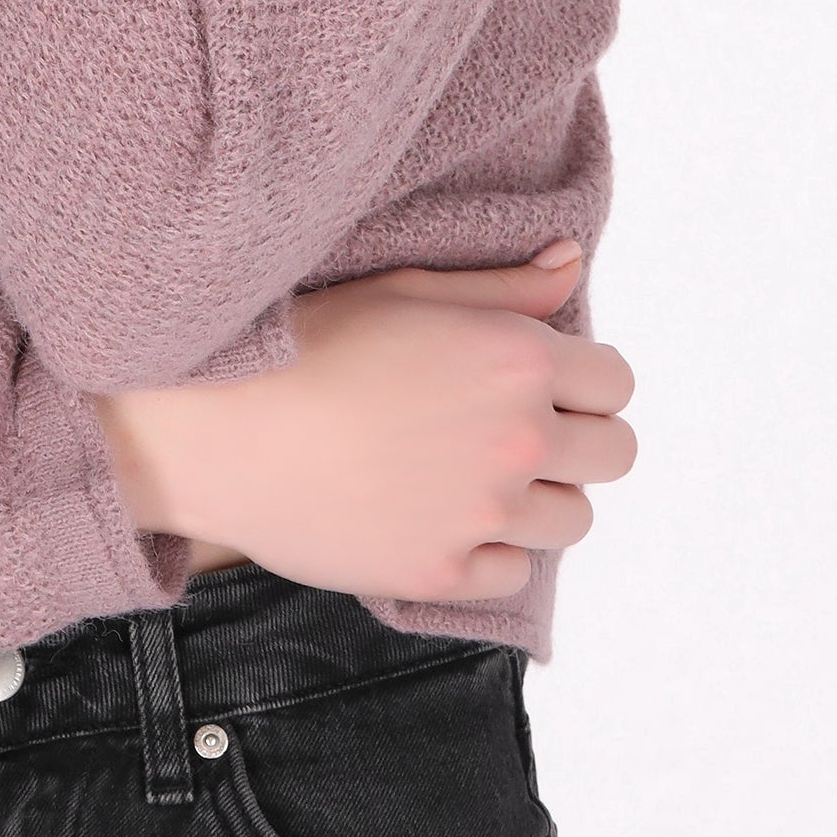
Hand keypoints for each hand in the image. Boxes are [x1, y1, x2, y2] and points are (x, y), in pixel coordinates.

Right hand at [87, 245, 636, 606]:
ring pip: (574, 520)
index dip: (586, 379)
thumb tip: (574, 263)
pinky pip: (514, 573)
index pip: (616, 383)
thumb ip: (504, 286)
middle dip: (580, 438)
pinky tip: (443, 516)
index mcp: (516, 358)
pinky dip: (491, 550)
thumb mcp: (406, 289)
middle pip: (614, 455)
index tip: (549, 381)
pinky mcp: (443, 572)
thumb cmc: (306, 341)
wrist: (220, 427)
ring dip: (541, 496)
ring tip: (478, 474)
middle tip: (520, 429)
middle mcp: (516, 438)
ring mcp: (483, 514)